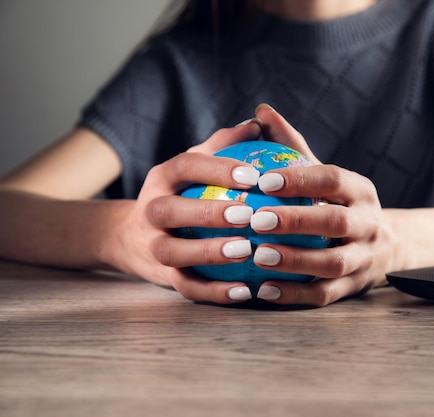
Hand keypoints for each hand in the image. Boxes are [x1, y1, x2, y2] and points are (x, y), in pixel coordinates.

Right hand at [104, 119, 265, 302]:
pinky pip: (187, 287)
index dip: (216, 169)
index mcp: (162, 179)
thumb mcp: (194, 166)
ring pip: (173, 252)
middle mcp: (151, 210)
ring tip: (245, 252)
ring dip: (208, 253)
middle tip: (247, 214)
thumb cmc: (180, 193)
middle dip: (207, 212)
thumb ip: (223, 145)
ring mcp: (153, 246)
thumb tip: (260, 122)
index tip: (252, 174)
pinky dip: (214, 292)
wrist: (131, 236)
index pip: (184, 166)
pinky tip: (246, 291)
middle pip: (169, 210)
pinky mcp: (162, 277)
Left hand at [250, 104, 393, 305]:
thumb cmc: (340, 204)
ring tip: (258, 256)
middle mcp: (367, 223)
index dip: (302, 179)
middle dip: (297, 221)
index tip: (264, 179)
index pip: (334, 179)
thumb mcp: (326, 176)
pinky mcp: (353, 288)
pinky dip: (295, 295)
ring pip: (332, 263)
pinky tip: (263, 290)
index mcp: (360, 191)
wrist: (387, 246)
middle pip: (335, 222)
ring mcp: (364, 259)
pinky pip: (324, 294)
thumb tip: (261, 112)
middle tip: (257, 220)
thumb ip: (294, 146)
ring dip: (295, 260)